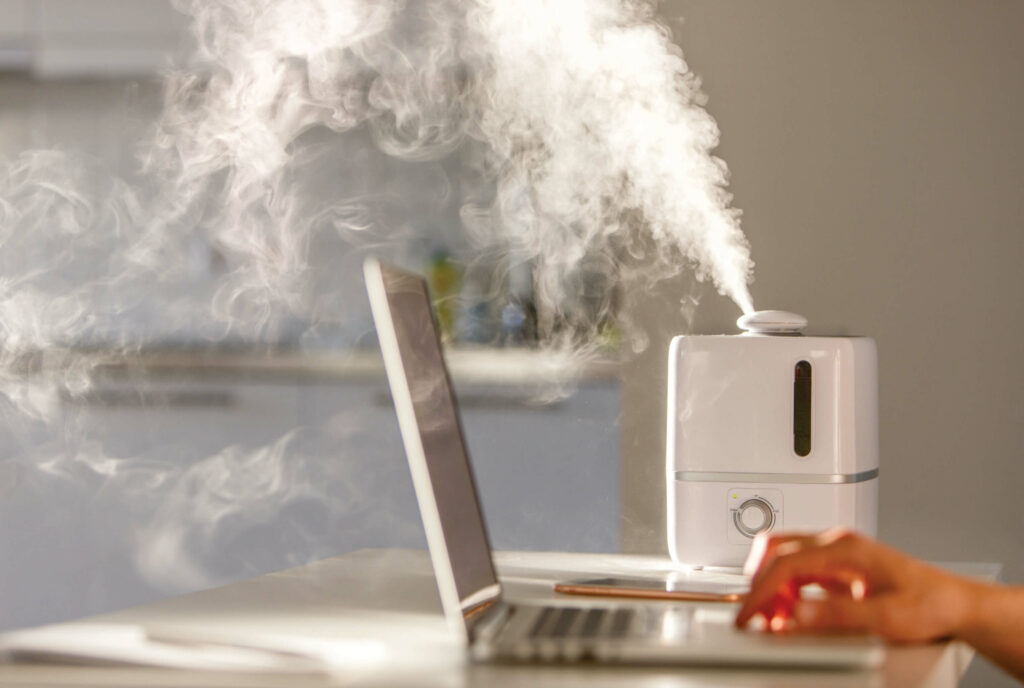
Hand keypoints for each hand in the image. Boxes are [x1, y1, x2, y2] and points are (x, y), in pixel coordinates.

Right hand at [734, 529, 974, 642]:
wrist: (954, 605)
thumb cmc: (928, 605)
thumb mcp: (884, 618)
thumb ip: (835, 615)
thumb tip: (795, 614)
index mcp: (844, 549)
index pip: (785, 563)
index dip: (760, 590)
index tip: (748, 614)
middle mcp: (836, 545)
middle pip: (776, 550)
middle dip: (759, 583)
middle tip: (755, 615)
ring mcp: (836, 553)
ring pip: (783, 556)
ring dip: (771, 586)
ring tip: (774, 618)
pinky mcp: (837, 566)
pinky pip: (798, 570)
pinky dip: (785, 589)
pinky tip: (790, 611)